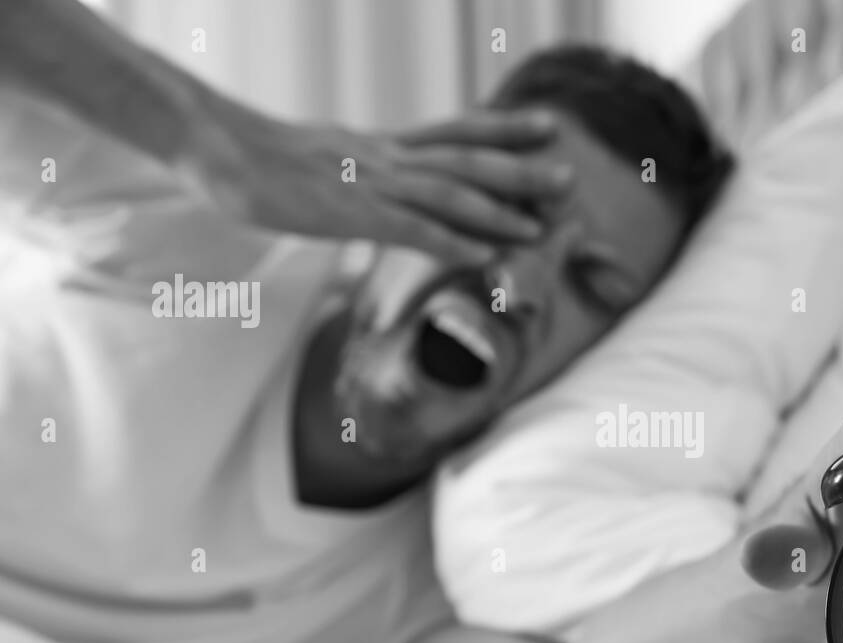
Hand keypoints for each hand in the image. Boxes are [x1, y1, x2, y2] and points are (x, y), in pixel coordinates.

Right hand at [176, 97, 572, 265]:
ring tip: (540, 226)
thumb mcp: (322, 157)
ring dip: (498, 210)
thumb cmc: (257, 156)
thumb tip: (380, 181)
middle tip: (568, 178)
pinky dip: (452, 241)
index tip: (547, 126)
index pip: (454, 131)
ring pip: (448, 193)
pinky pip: (410, 229)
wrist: (212, 143)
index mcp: (381, 144)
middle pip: (465, 160)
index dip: (503, 130)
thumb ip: (360, 168)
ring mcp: (369, 183)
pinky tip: (484, 254)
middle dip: (519, 170)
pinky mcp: (349, 213)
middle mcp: (385, 156)